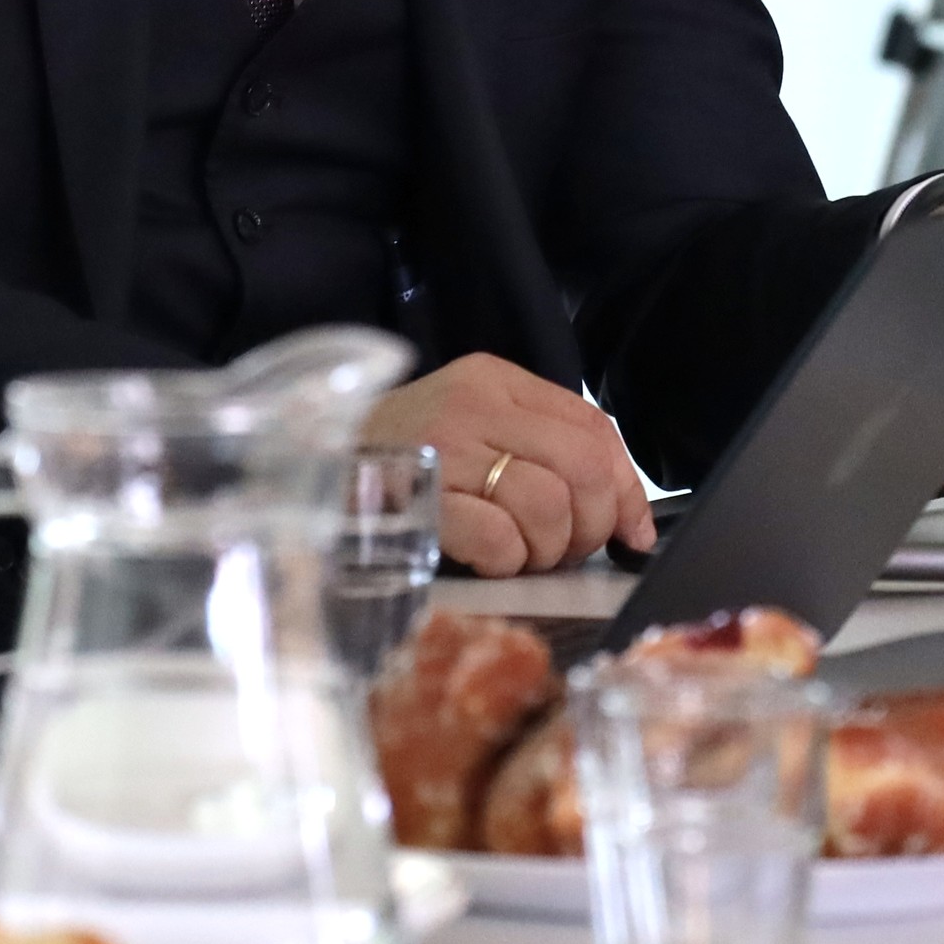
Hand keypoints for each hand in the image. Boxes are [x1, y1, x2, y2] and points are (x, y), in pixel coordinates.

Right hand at [363, 354, 657, 576]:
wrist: (309, 473)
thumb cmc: (403, 461)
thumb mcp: (476, 430)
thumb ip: (551, 454)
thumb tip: (633, 524)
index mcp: (494, 381)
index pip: (594, 427)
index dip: (625, 489)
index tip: (628, 532)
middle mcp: (471, 406)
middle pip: (581, 468)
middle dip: (590, 525)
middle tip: (562, 548)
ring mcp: (441, 452)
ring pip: (548, 506)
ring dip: (546, 550)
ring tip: (519, 555)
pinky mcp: (418, 502)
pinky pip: (499, 541)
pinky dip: (507, 563)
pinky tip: (487, 560)